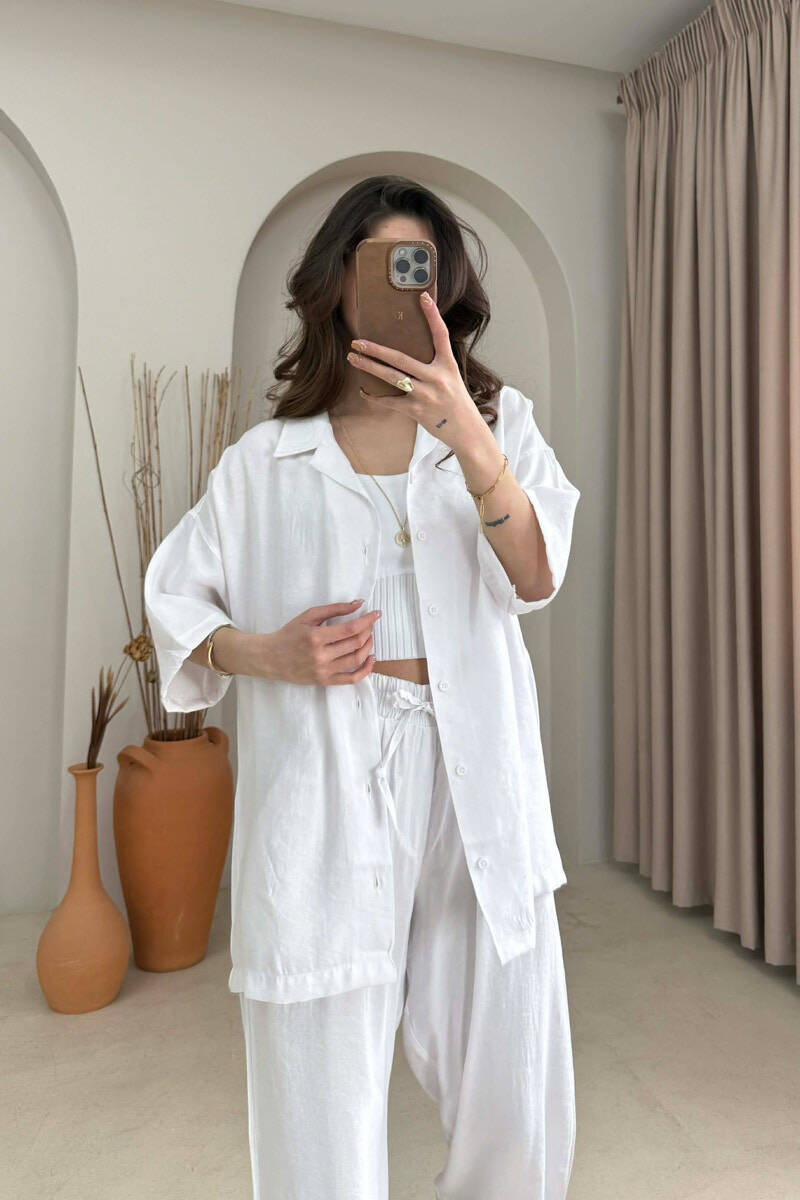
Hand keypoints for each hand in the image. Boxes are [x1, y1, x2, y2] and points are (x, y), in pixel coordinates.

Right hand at [257, 599, 379, 684]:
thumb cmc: (289, 634)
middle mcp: (321, 656)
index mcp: (316, 637)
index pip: (350, 628)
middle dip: (368, 631)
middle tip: (370, 624)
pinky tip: (370, 658)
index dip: (367, 620)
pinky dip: (366, 670)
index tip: (376, 613)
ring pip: (356, 659)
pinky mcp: (325, 681)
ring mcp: (324, 671)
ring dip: (368, 646)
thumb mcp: (308, 616)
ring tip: (369, 637)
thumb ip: (334, 609)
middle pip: (356, 643)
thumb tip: (358, 604)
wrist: (270, 658)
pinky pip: (351, 679)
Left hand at [345, 291, 490, 456]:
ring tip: (353, 358)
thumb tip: (410, 351)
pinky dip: (375, 397)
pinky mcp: (416, 410)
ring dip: (369, 367)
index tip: (422, 297)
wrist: (466, 431)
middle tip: (357, 341)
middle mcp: (437, 377)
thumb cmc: (456, 402)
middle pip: (401, 359)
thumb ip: (435, 364)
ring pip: (392, 377)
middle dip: (376, 349)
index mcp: (448, 365)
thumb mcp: (451, 378)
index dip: (432, 315)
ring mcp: (426, 394)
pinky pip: (390, 401)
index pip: (441, 335)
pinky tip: (363, 391)